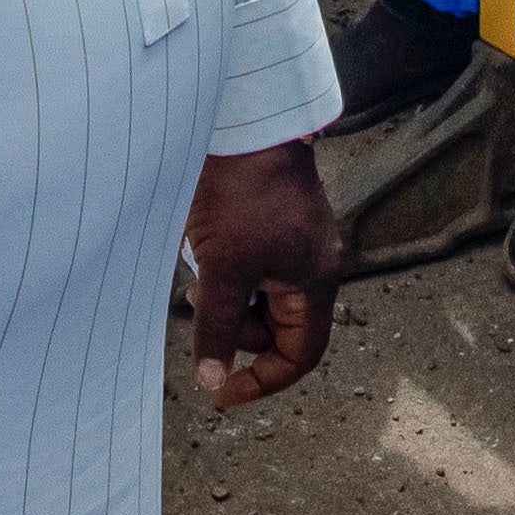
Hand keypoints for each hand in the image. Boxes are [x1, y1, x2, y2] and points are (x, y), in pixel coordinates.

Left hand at [186, 138, 341, 408]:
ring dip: (227, 299)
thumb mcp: (223, 268)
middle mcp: (312, 266)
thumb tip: (212, 382)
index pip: (301, 355)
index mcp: (314, 280)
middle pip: (277, 329)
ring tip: (200, 275)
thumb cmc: (240, 192)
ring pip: (259, 299)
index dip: (264, 380)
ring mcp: (295, 244)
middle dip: (235, 328)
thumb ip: (218, 328)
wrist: (241, 123)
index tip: (223, 392)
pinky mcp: (274, 226)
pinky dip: (227, 274)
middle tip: (200, 308)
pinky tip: (206, 250)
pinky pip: (253, 270)